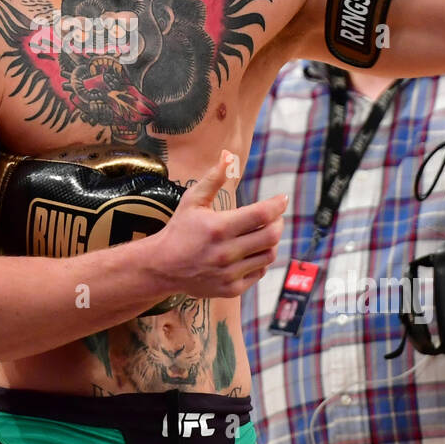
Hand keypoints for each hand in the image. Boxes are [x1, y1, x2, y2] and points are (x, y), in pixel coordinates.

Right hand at [150, 150, 285, 298]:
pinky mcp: (231, 289)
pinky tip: (251, 251)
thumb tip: (229, 155)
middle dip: (278, 223)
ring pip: (268, 255)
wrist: (162, 267)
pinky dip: (260, 260)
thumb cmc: (179, 230)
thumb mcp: (193, 200)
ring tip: (263, 233)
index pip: (262, 215)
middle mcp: (226, 252)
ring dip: (271, 242)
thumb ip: (213, 178)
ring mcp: (229, 273)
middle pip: (271, 236)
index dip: (277, 205)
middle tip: (274, 217)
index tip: (282, 199)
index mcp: (218, 228)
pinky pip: (259, 272)